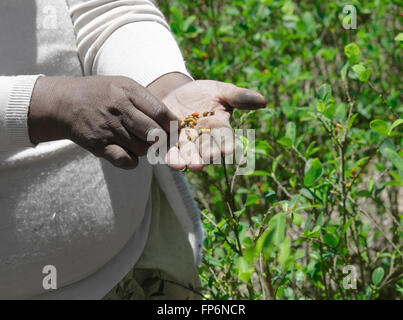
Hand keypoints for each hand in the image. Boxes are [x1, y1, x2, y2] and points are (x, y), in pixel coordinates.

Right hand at [29, 76, 177, 168]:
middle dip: (164, 140)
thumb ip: (147, 101)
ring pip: (142, 148)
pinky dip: (133, 161)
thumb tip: (172, 121)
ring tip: (140, 141)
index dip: (173, 124)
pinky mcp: (99, 146)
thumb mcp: (124, 86)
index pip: (160, 112)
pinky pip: (126, 160)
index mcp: (128, 92)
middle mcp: (119, 110)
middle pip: (154, 133)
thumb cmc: (101, 94)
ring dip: (147, 149)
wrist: (65, 103)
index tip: (177, 129)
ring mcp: (108, 129)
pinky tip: (129, 153)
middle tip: (164, 141)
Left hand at [160, 79, 266, 169]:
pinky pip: (167, 149)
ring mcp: (185, 142)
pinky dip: (168, 155)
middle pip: (206, 149)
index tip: (229, 149)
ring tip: (185, 165)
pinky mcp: (168, 141)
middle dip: (206, 154)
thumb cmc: (205, 93)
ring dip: (186, 159)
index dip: (227, 144)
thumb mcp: (222, 91)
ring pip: (186, 153)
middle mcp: (204, 140)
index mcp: (219, 129)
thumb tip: (263, 101)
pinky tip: (168, 159)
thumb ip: (239, 97)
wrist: (177, 94)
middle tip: (206, 159)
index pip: (225, 138)